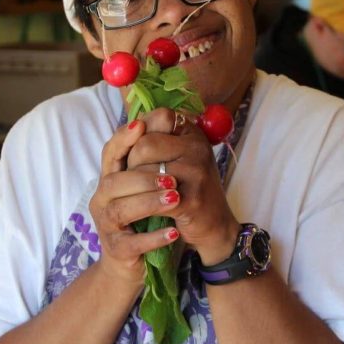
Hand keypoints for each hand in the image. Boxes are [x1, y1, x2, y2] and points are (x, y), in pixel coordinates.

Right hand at [88, 117, 181, 285]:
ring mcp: (107, 226)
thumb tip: (165, 120)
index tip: (141, 125)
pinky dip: (154, 237)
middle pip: (114, 181)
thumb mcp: (146, 188)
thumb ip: (150, 160)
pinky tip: (174, 233)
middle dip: (143, 177)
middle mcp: (103, 200)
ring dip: (149, 203)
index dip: (123, 139)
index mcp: (110, 180)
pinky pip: (132, 243)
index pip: (111, 153)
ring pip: (121, 210)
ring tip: (175, 199)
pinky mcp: (117, 250)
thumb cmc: (143, 218)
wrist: (134, 263)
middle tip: (172, 177)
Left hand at [126, 108, 238, 265]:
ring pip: (144, 171)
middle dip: (131, 164)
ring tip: (140, 197)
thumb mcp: (174, 158)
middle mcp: (198, 147)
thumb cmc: (187, 190)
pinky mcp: (193, 200)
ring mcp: (197, 172)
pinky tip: (146, 213)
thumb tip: (130, 127)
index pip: (158, 117)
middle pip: (144, 144)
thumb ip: (153, 138)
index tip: (139, 155)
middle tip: (135, 181)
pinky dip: (143, 207)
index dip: (141, 134)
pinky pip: (152, 198)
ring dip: (134, 189)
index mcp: (192, 133)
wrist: (214, 226)